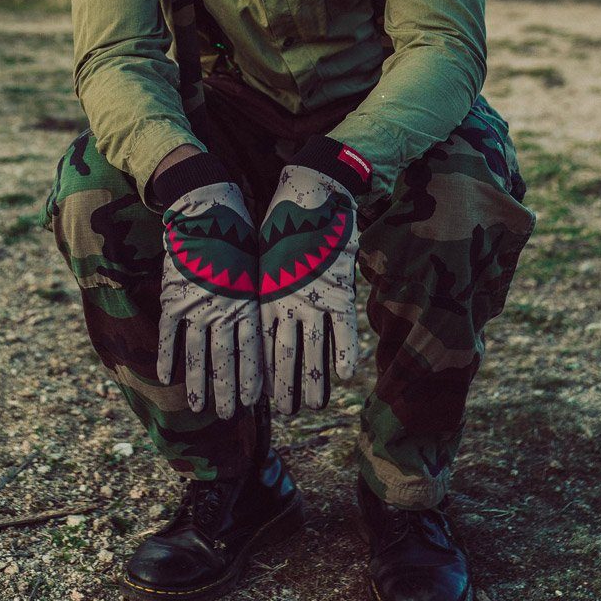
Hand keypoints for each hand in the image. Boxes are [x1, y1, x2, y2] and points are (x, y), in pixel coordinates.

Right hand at [157, 180, 263, 418]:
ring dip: (199, 384)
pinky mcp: (172, 296)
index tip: (254, 404)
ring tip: (199, 409)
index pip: (251, 352)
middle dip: (228, 392)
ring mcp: (195, 305)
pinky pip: (169, 333)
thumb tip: (271, 328)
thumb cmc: (240, 234)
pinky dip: (167, 356)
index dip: (252, 379)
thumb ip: (259, 301)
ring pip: (196, 355)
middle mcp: (222, 310)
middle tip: (229, 417)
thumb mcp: (258, 268)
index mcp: (248, 303)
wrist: (205, 205)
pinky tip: (165, 378)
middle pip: (225, 361)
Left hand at [259, 162, 361, 413]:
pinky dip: (344, 352)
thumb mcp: (264, 256)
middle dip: (281, 388)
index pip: (260, 345)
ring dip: (309, 382)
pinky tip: (345, 376)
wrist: (311, 187)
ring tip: (308, 407)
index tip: (255, 399)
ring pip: (310, 349)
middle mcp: (286, 300)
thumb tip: (259, 312)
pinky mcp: (339, 287)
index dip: (258, 374)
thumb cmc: (283, 219)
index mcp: (264, 293)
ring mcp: (313, 296)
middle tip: (283, 413)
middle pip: (282, 355)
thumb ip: (264, 287)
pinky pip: (343, 328)